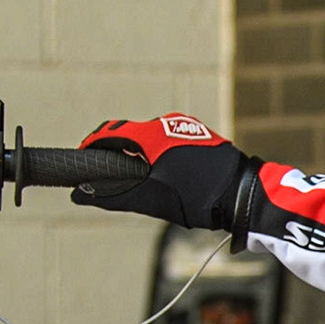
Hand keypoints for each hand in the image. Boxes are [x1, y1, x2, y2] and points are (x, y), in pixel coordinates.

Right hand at [72, 113, 256, 231]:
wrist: (244, 193)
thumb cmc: (200, 197)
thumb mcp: (154, 200)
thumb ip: (114, 196)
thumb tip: (80, 194)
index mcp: (152, 134)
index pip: (110, 132)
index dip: (92, 147)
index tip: (82, 161)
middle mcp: (168, 124)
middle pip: (130, 135)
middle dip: (116, 154)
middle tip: (108, 179)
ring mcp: (186, 129)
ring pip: (151, 140)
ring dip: (140, 158)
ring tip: (141, 184)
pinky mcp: (200, 137)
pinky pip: (170, 144)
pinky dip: (159, 158)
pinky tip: (167, 178)